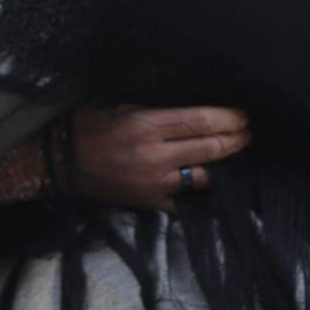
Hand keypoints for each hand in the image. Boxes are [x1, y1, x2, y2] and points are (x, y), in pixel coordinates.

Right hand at [70, 106, 251, 211]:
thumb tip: (193, 111)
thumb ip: (157, 110)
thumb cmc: (89, 127)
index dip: (227, 119)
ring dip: (223, 165)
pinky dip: (197, 190)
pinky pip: (184, 199)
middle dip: (235, 140)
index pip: (200, 121)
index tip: (243, 116)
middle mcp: (155, 155)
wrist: (61, 162)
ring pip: (203, 176)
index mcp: (147, 126)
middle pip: (209, 148)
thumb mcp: (122, 107)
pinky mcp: (150, 202)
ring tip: (234, 154)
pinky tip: (209, 181)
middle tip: (248, 134)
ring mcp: (154, 182)